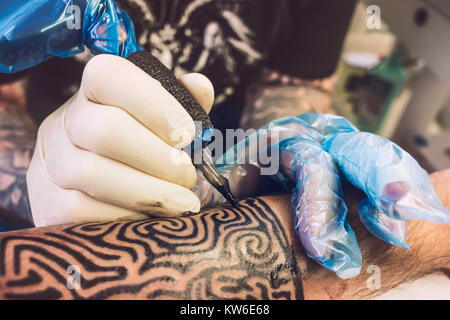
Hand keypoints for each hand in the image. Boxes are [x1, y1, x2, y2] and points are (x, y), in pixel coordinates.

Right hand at [26, 54, 213, 226]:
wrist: (78, 180)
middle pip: (106, 130)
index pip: (110, 76)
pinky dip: (130, 217)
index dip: (155, 104)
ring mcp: (52, 164)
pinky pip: (87, 212)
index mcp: (93, 92)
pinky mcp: (49, 204)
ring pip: (97, 174)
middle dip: (160, 158)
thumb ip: (179, 102)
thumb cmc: (131, 144)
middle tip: (189, 176)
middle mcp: (66, 122)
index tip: (189, 133)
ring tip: (183, 201)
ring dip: (152, 192)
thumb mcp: (154, 117)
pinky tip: (152, 217)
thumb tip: (200, 86)